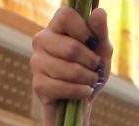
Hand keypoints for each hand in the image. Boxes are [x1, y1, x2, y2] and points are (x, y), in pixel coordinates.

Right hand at [30, 6, 110, 125]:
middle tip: (96, 68)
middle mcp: (42, 40)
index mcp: (57, 26)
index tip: (93, 43)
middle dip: (91, 62)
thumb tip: (99, 12)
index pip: (66, 15)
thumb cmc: (91, 69)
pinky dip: (80, 92)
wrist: (82, 100)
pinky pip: (62, 87)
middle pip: (71, 47)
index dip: (84, 30)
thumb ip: (100, 31)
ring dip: (88, 79)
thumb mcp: (101, 50)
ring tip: (91, 81)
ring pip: (69, 70)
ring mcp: (37, 62)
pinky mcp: (38, 85)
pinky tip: (84, 92)